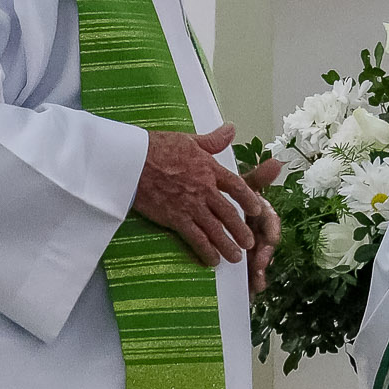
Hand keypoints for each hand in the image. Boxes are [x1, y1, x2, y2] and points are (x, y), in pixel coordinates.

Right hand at [133, 125, 281, 283]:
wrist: (132, 160)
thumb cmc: (156, 147)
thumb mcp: (188, 139)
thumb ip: (213, 139)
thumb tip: (231, 128)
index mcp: (209, 168)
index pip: (237, 186)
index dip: (249, 200)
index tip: (257, 210)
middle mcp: (204, 188)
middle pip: (229, 213)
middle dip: (241, 230)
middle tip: (250, 243)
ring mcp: (190, 205)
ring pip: (215, 229)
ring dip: (228, 244)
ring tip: (236, 257)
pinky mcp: (175, 217)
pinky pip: (195, 237)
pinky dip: (206, 250)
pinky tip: (212, 260)